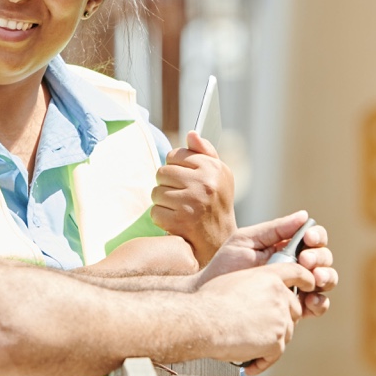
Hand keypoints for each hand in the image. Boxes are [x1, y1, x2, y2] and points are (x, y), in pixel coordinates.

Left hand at [152, 131, 236, 264]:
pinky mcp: (181, 220)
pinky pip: (155, 212)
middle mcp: (205, 182)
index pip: (175, 155)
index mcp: (213, 167)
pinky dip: (162, 219)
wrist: (220, 241)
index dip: (175, 168)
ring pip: (156, 192)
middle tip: (180, 196)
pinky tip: (175, 221)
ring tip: (178, 209)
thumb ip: (205, 153)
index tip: (184, 179)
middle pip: (162, 172)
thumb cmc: (216, 204)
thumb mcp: (219, 176)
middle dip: (166, 185)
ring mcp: (192, 201)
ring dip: (163, 203)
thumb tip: (191, 133)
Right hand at [194, 261, 312, 374]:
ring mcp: (281, 319)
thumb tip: (258, 296)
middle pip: (294, 309)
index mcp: (269, 277)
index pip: (297, 273)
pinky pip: (275, 354)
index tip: (311, 285)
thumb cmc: (210, 302)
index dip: (306, 279)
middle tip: (262, 328)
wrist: (204, 322)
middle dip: (282, 319)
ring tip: (248, 345)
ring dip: (271, 341)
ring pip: (286, 332)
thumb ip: (255, 284)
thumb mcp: (235, 281)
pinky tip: (248, 364)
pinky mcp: (277, 341)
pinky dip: (262, 361)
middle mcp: (279, 296)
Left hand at [198, 212, 336, 317]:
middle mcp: (297, 266)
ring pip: (326, 280)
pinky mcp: (296, 308)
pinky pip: (318, 305)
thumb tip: (305, 216)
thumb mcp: (247, 241)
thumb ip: (274, 229)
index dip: (316, 237)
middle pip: (324, 258)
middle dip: (319, 257)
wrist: (212, 296)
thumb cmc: (226, 265)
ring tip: (315, 279)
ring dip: (326, 277)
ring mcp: (298, 287)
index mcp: (287, 247)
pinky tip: (310, 300)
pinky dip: (320, 302)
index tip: (308, 238)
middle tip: (305, 260)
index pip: (313, 239)